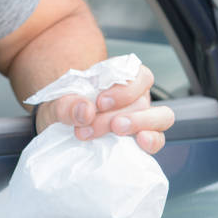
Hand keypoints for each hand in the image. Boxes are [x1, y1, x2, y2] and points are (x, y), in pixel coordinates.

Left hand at [33, 64, 174, 153]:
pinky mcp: (141, 139)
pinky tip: (140, 142)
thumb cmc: (64, 110)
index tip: (100, 102)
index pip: (138, 75)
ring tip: (116, 130)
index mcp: (118, 79)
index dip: (124, 88)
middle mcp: (134, 96)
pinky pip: (158, 138)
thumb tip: (85, 110)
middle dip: (117, 113)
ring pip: (161, 116)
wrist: (59, 130)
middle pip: (142, 100)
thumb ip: (67, 105)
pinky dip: (152, 140)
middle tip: (92, 124)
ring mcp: (141, 118)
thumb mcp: (56, 104)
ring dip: (140, 123)